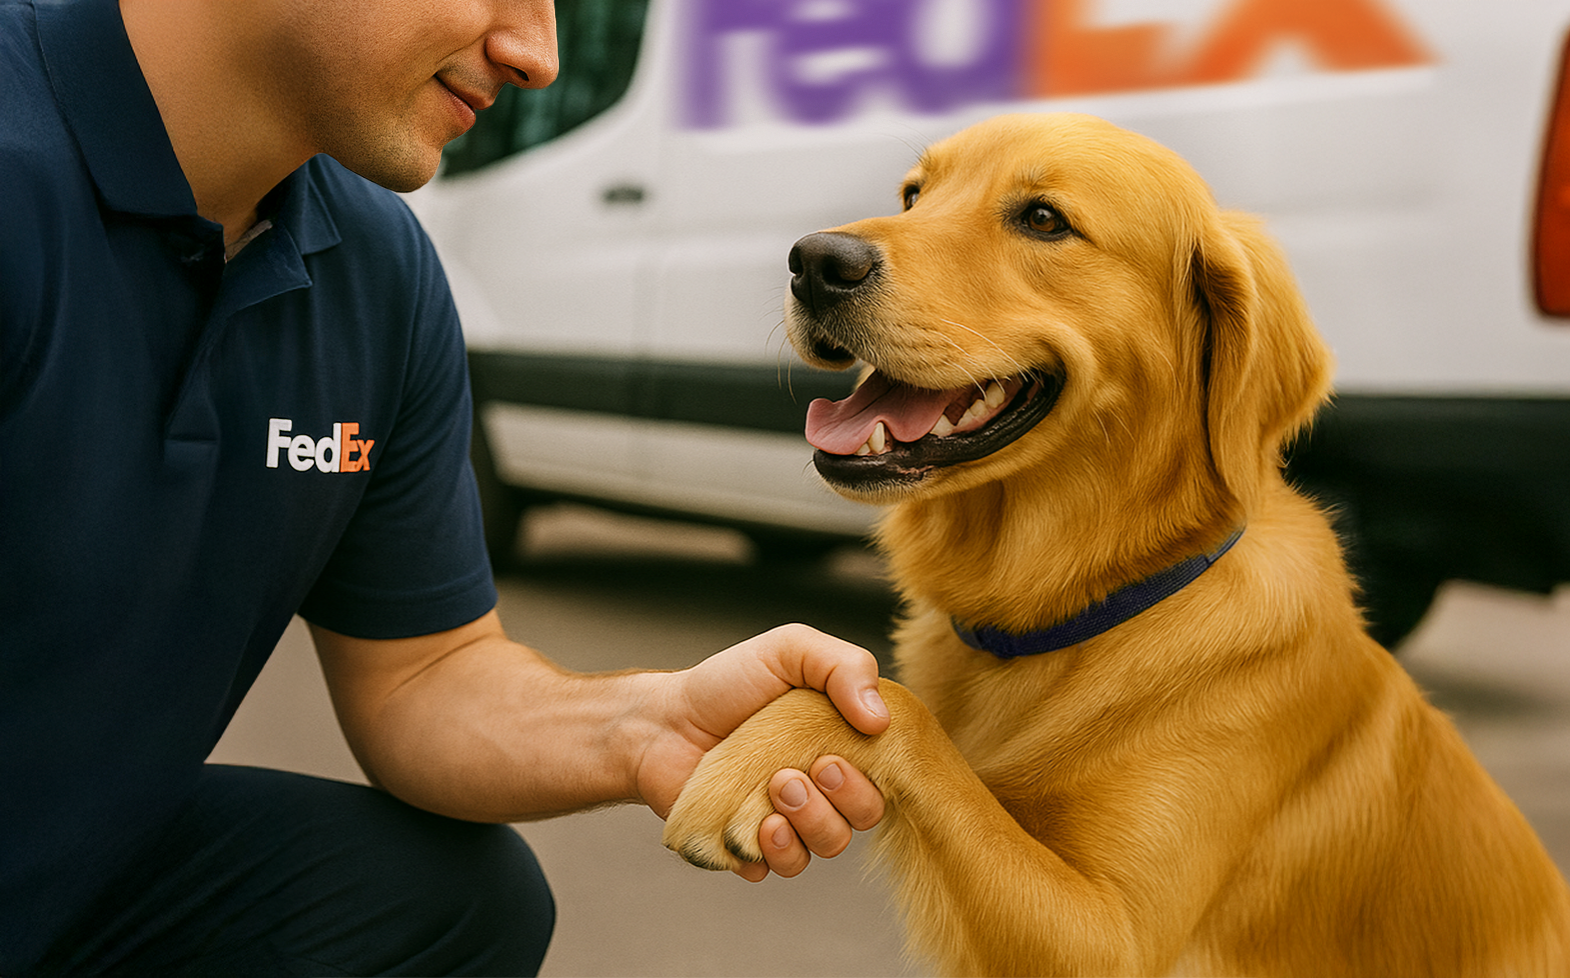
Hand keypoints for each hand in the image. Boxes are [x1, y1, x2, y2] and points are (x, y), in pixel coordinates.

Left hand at [633, 623, 888, 878]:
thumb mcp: (789, 650)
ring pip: (828, 845)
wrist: (662, 721)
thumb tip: (881, 719)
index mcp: (841, 742)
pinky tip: (754, 826)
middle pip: (865, 815)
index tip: (830, 758)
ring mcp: (790, 820)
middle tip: (792, 774)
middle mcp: (823, 785)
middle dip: (839, 800)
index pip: (885, 774)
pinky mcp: (754, 848)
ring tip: (772, 791)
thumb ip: (845, 665)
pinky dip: (774, 852)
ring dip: (809, 824)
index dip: (869, 776)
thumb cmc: (728, 684)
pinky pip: (780, 868)